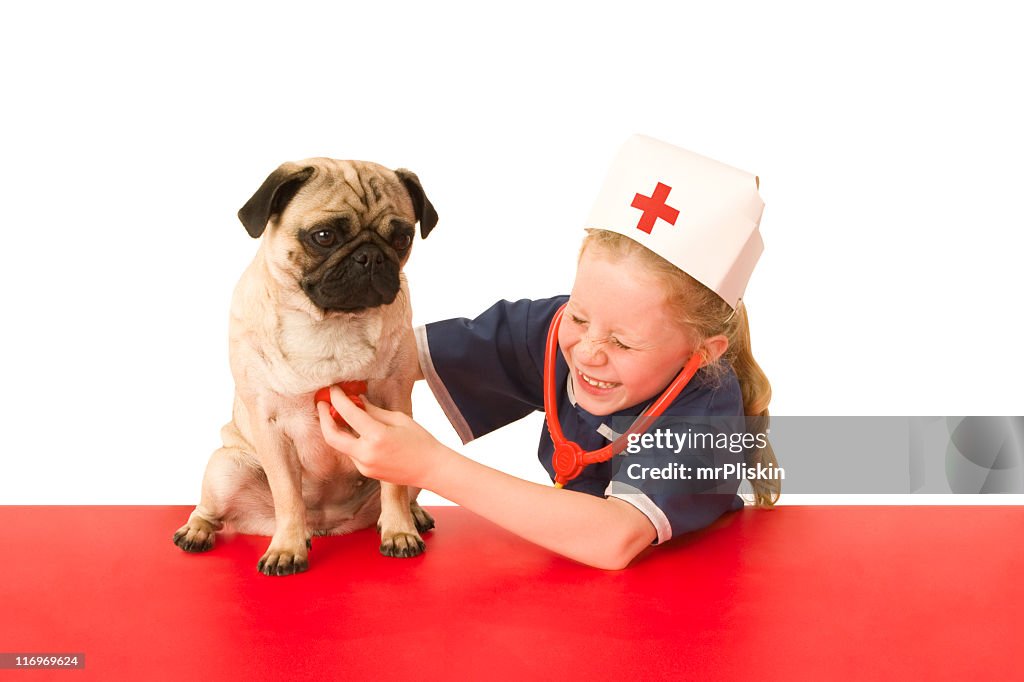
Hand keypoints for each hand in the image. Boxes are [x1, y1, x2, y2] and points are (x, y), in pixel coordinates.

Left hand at [316, 387, 444, 487]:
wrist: (432, 469)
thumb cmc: (420, 441)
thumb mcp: (398, 419)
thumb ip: (373, 411)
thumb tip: (356, 400)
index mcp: (376, 437)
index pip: (348, 413)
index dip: (337, 398)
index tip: (333, 389)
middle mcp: (366, 454)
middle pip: (332, 436)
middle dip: (323, 418)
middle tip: (322, 403)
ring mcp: (365, 466)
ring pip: (341, 445)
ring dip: (336, 428)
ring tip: (338, 413)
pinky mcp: (366, 472)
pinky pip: (352, 453)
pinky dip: (350, 439)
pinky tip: (355, 430)